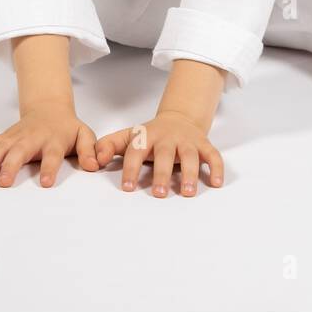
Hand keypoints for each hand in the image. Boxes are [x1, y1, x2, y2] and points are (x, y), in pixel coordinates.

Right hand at [0, 102, 99, 187]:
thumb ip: (89, 150)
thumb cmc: (67, 129)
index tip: (46, 183)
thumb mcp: (84, 135)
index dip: (49, 168)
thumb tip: (93, 166)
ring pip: (0, 147)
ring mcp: (15, 137)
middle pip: (20, 151)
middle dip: (11, 166)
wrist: (49, 109)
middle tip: (4, 183)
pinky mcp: (3, 138)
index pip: (52, 155)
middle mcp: (32, 138)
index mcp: (54, 140)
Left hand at [95, 110, 224, 196]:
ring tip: (188, 193)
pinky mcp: (203, 145)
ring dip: (190, 174)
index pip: (136, 151)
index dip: (131, 169)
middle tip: (159, 194)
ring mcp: (187, 141)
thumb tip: (95, 161)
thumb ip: (108, 146)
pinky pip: (213, 155)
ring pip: (190, 155)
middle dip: (162, 173)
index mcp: (146, 136)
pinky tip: (216, 183)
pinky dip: (216, 168)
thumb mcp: (128, 137)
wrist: (179, 118)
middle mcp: (167, 137)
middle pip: (164, 154)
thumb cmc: (150, 135)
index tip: (127, 188)